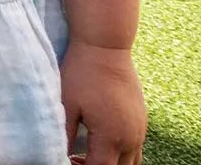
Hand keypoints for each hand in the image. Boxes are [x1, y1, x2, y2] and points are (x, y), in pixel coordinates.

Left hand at [60, 41, 144, 164]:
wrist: (106, 47)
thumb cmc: (82, 74)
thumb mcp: (66, 105)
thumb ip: (63, 135)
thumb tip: (57, 154)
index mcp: (111, 136)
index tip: (67, 162)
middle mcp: (131, 137)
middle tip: (74, 160)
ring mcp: (140, 129)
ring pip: (130, 162)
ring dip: (111, 163)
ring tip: (86, 154)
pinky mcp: (142, 120)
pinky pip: (135, 148)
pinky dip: (120, 153)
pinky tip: (100, 142)